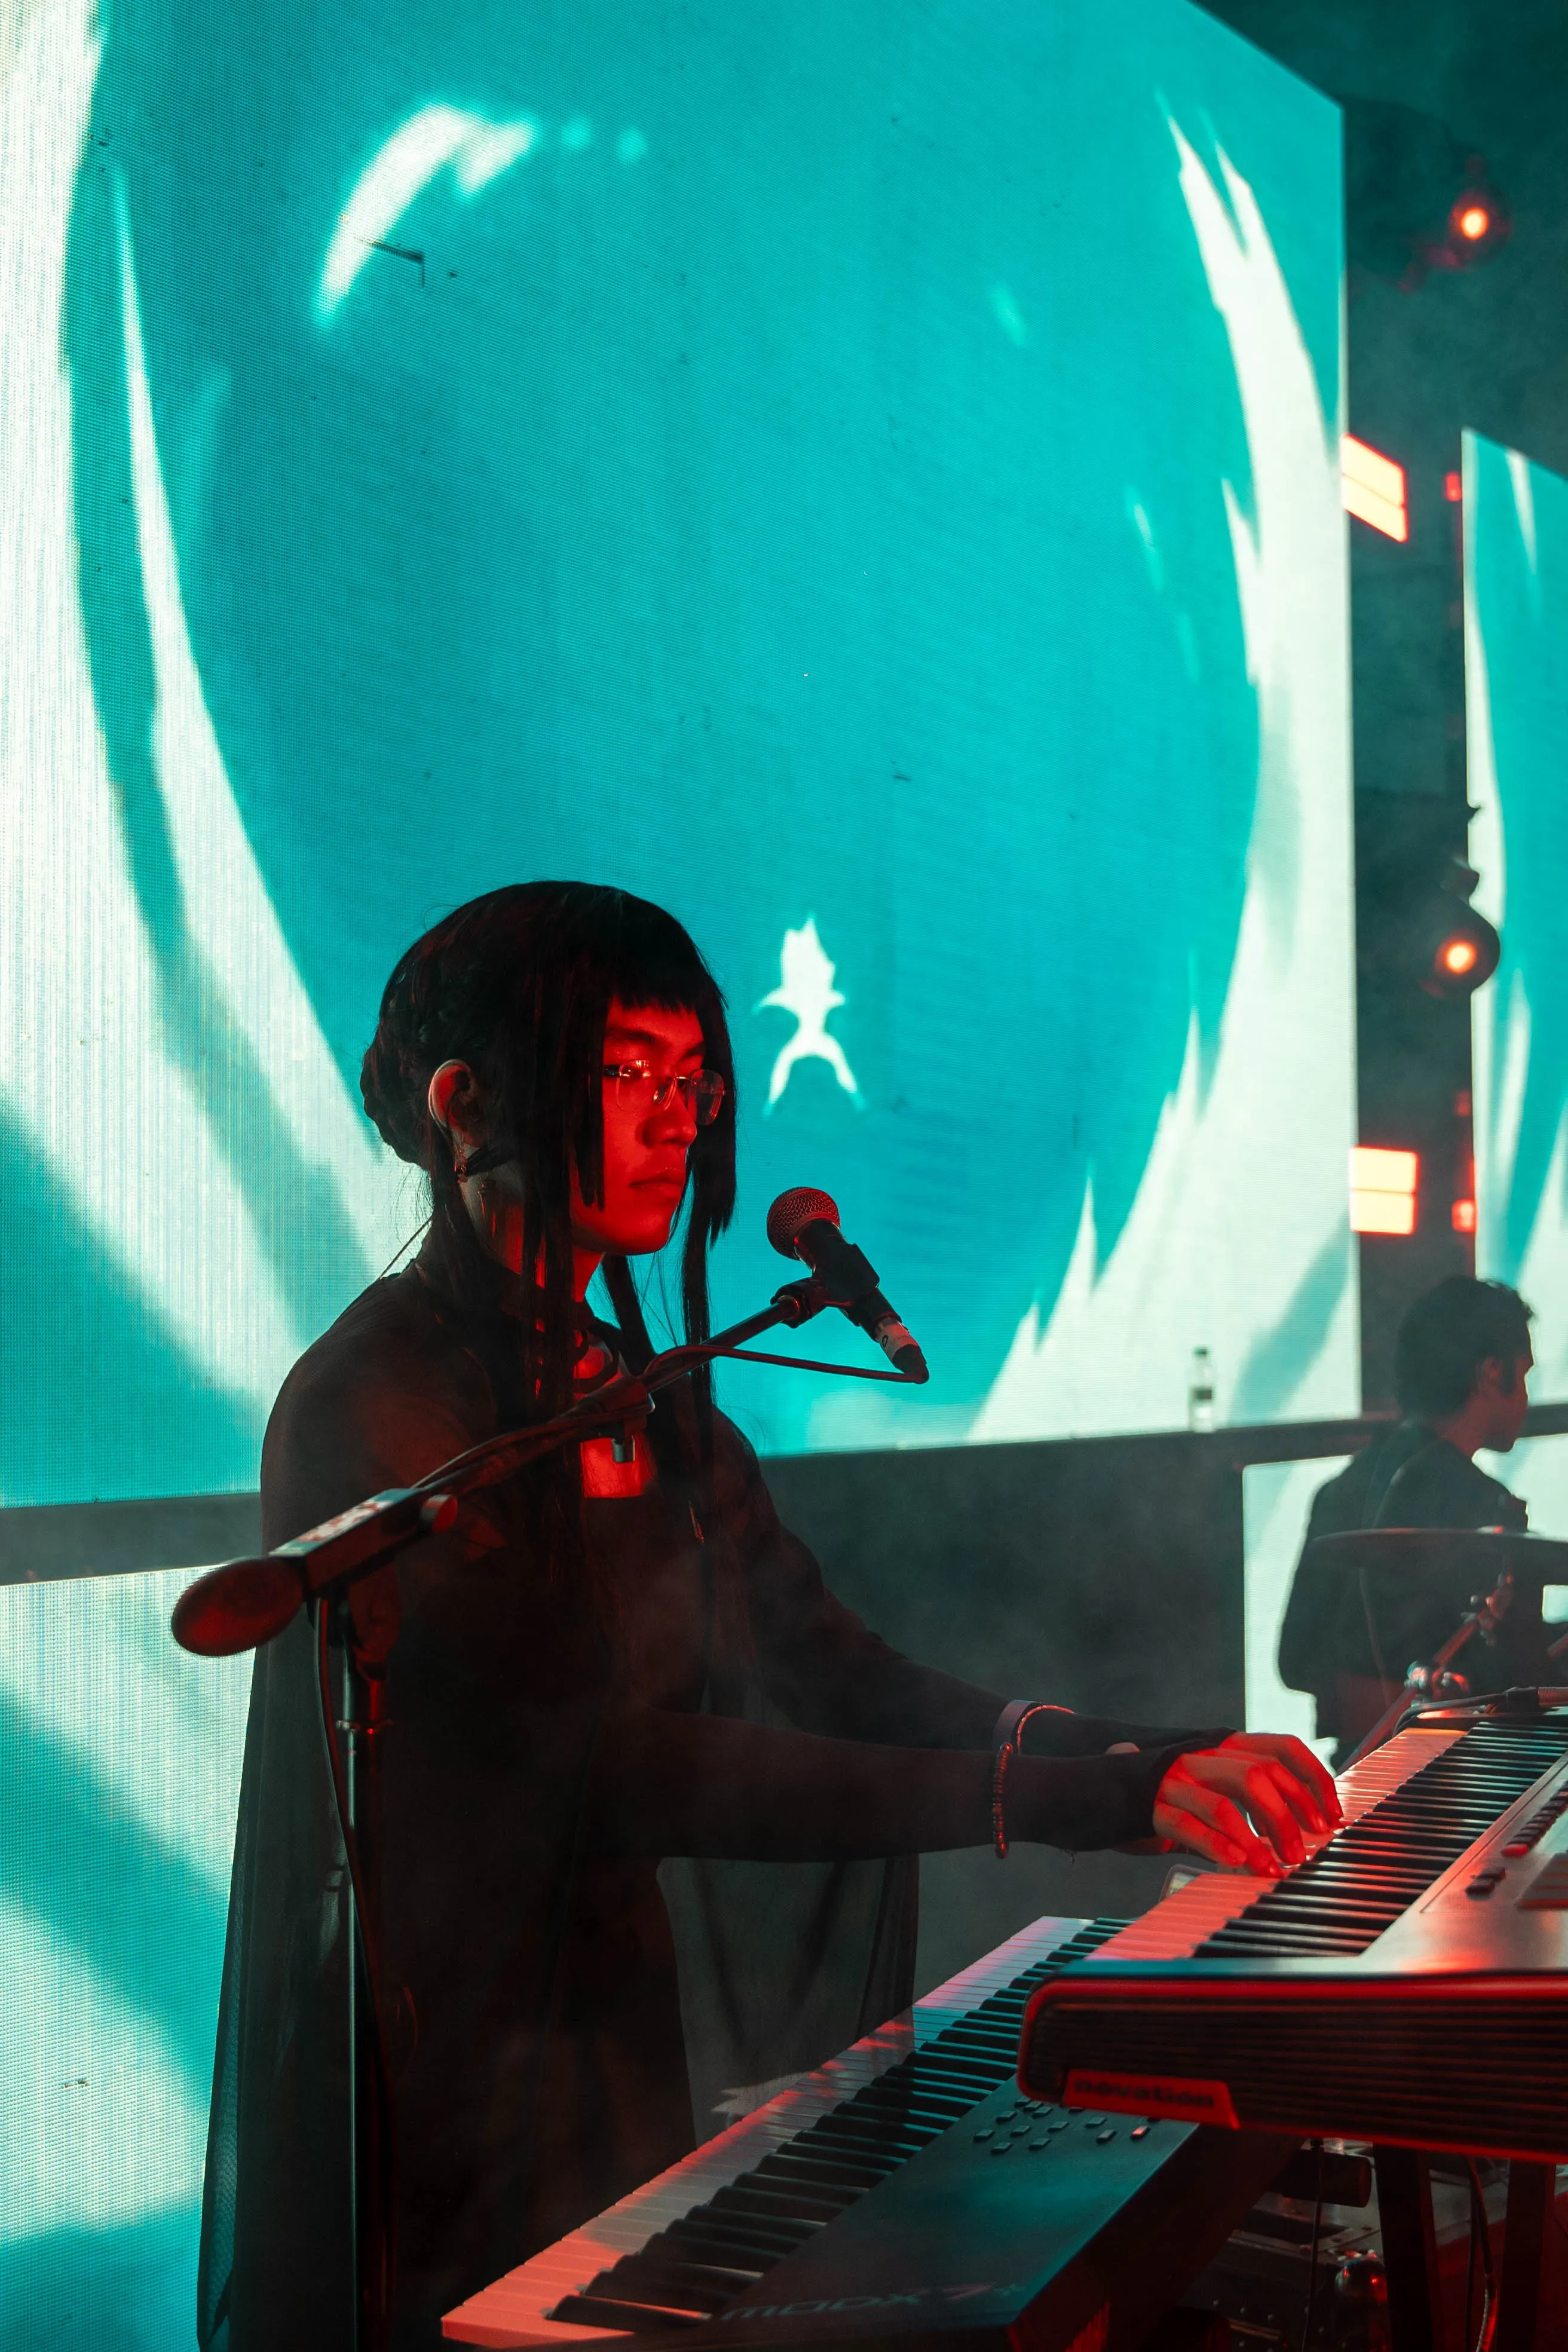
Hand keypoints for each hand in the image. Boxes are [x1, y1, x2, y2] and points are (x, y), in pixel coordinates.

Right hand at [1152, 1732, 1341, 1877]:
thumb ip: (1249, 1797)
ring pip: (1225, 1804)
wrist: (1096, 1789)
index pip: (1283, 1748)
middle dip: (1288, 1817)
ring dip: (1256, 1840)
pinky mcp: (1149, 1806)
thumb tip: (1306, 1825)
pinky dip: (1216, 1845)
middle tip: (1301, 1853)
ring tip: (1272, 1869)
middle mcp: (1202, 1758)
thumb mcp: (1212, 1787)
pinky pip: (1188, 1824)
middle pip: (1258, 1776)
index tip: (1333, 1816)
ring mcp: (1174, 1780)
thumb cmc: (1168, 1797)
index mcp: (1224, 1748)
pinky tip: (1236, 1863)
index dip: (1314, 1779)